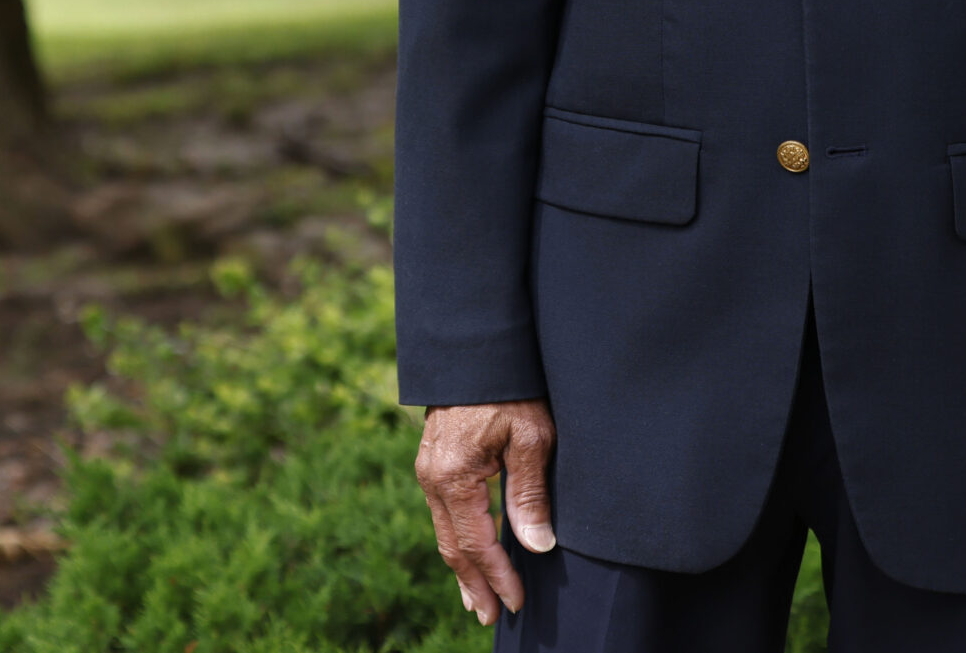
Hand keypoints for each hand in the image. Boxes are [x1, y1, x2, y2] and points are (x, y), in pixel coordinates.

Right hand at [415, 400, 556, 627]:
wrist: (478, 347)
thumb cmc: (510, 388)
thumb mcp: (530, 437)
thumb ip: (529, 494)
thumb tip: (537, 546)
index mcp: (453, 477)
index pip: (477, 543)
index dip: (498, 577)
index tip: (516, 603)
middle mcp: (432, 479)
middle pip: (453, 546)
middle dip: (474, 584)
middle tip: (492, 618)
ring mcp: (429, 470)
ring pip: (444, 532)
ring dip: (463, 567)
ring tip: (479, 598)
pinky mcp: (434, 460)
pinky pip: (444, 512)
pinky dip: (458, 539)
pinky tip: (469, 552)